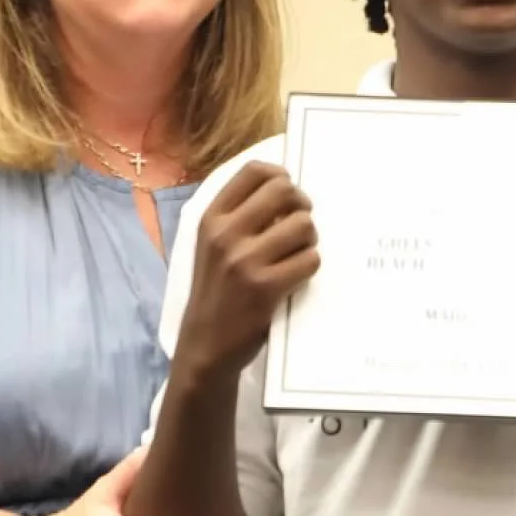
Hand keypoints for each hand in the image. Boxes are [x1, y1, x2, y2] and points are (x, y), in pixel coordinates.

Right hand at [178, 160, 319, 374]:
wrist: (205, 345)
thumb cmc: (215, 291)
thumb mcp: (211, 245)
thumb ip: (239, 216)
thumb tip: (287, 189)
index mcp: (212, 218)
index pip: (254, 171)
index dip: (281, 176)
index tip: (287, 193)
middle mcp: (226, 234)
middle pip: (285, 191)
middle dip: (301, 205)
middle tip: (299, 224)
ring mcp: (246, 261)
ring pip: (304, 225)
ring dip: (309, 239)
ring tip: (298, 252)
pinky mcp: (266, 287)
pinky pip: (310, 259)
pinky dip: (310, 265)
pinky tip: (296, 275)